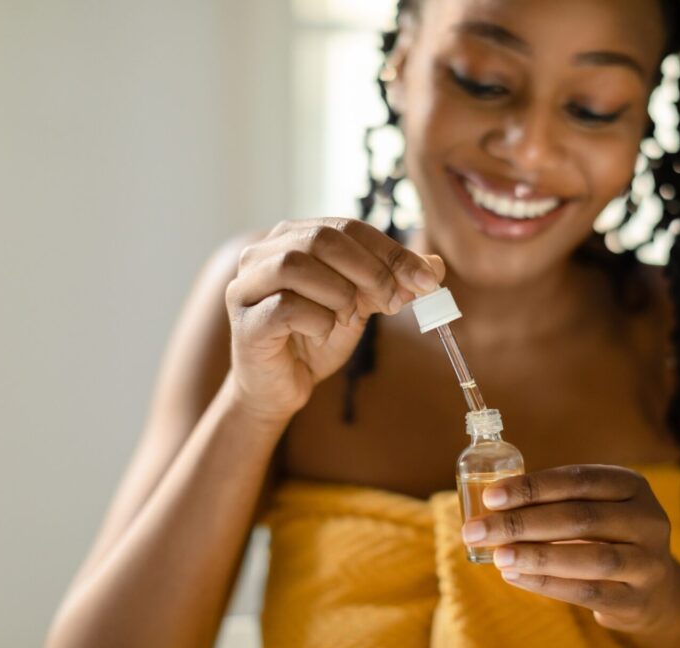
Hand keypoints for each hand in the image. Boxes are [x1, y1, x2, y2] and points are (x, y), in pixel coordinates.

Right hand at [225, 218, 443, 423]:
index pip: (348, 228)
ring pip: (297, 265)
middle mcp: (263, 253)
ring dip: (338, 294)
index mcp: (294, 237)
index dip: (391, 251)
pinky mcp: (245, 320)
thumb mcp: (361, 306)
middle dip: (370, 270)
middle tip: (394, 302)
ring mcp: (247, 285)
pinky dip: (317, 320)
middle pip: (322, 238)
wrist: (280, 387)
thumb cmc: (315, 338)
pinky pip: (285, 306)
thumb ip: (391, 283)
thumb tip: (434, 268)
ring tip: (347, 318)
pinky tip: (322, 333)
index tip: (427, 279)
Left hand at [461, 464, 679, 633]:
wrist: (655, 590)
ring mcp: (648, 562)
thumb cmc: (606, 537)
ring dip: (535, 556)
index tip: (490, 496)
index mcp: (632, 485)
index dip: (532, 487)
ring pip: (587, 557)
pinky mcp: (638, 600)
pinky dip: (546, 584)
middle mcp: (648, 519)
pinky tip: (514, 577)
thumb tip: (491, 506)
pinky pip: (587, 592)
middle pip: (579, 518)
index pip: (577, 480)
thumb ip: (555, 502)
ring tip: (497, 556)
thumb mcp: (594, 507)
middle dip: (521, 523)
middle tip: (477, 530)